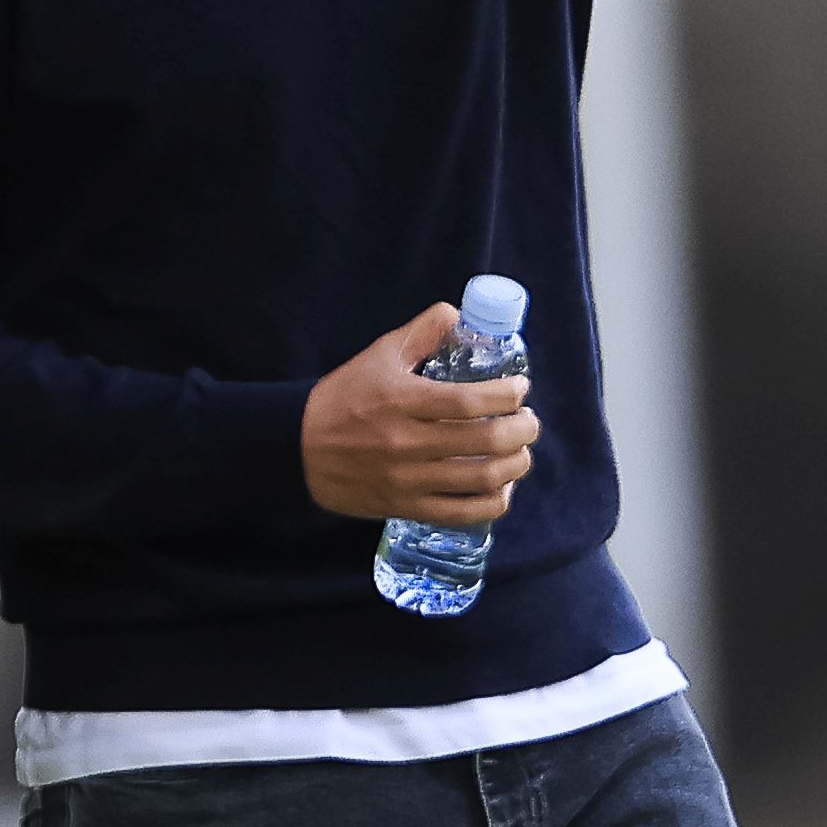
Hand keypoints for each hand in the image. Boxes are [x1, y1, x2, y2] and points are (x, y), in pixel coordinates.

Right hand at [300, 303, 535, 524]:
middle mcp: (408, 443)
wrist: (297, 448)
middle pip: (486, 441)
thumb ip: (421, 331)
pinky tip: (501, 487)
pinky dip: (492, 502)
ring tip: (521, 453)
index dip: (508, 395)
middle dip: (523, 430)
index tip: (520, 388)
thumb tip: (457, 313)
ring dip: (515, 466)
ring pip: (481, 480)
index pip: (471, 401)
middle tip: (529, 422)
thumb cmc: (342, 398)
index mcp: (404, 401)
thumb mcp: (378, 355)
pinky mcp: (406, 507)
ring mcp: (409, 480)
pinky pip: (461, 513)